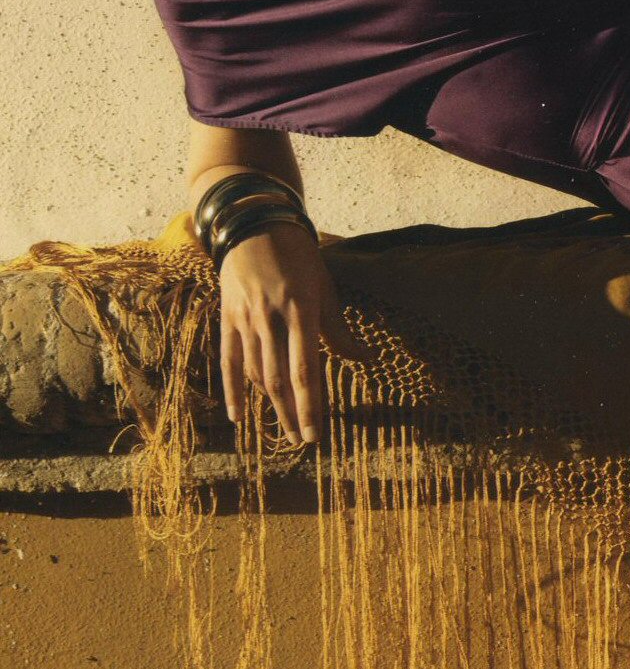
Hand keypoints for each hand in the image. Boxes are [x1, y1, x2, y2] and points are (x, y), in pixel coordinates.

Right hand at [216, 220, 373, 445]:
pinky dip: (232, 390)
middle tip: (302, 441)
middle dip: (291, 413)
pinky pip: (227, 361)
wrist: (255, 227)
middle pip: (279, 378)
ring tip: (281, 431)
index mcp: (301, 311)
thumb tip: (364, 359)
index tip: (315, 432)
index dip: (311, 404)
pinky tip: (239, 416)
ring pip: (255, 373)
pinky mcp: (227, 319)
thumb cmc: (300, 259)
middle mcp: (270, 319)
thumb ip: (338, 330)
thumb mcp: (326, 289)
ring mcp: (245, 320)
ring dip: (269, 406)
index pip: (306, 368)